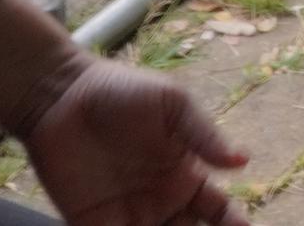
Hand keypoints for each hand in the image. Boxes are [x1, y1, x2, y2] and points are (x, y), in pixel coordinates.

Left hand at [22, 57, 247, 225]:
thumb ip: (204, 134)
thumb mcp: (171, 103)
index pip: (217, 211)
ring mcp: (126, 216)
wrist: (60, 95)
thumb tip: (243, 161)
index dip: (232, 224)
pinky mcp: (90, 225)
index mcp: (184, 175)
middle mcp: (159, 202)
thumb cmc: (122, 90)